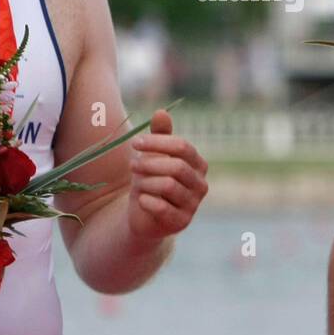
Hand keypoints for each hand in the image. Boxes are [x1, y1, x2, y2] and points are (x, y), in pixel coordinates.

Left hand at [127, 109, 209, 241]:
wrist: (144, 216)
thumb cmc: (151, 180)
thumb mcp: (152, 157)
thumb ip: (159, 136)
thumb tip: (161, 112)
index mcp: (198, 164)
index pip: (182, 147)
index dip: (157, 142)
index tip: (135, 143)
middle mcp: (201, 185)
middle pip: (177, 167)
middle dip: (150, 163)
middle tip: (132, 164)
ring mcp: (193, 205)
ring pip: (169, 186)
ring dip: (146, 182)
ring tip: (136, 183)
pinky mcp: (181, 222)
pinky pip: (163, 208)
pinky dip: (147, 201)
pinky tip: (141, 200)